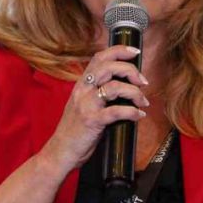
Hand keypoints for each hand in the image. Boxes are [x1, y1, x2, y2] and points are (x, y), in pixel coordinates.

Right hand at [39, 44, 149, 174]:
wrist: (60, 151)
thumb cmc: (75, 130)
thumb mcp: (83, 105)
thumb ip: (97, 93)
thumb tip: (124, 86)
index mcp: (81, 84)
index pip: (99, 58)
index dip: (119, 51)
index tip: (135, 52)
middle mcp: (82, 90)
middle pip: (109, 67)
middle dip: (131, 70)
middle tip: (143, 81)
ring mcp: (86, 105)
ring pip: (115, 87)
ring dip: (134, 92)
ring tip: (142, 101)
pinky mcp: (92, 121)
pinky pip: (116, 111)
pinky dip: (132, 112)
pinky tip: (138, 115)